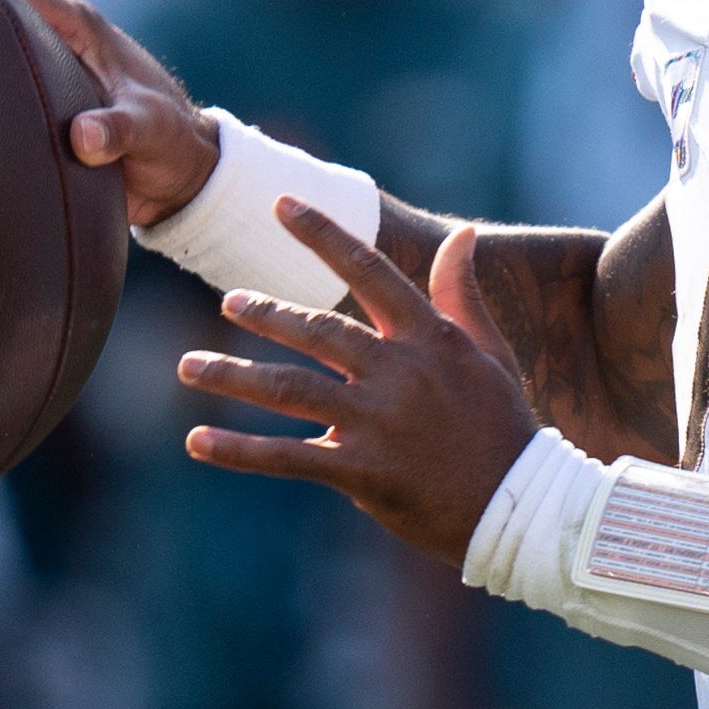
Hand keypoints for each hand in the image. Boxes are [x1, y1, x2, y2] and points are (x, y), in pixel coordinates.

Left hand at [179, 198, 541, 564]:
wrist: (520, 504)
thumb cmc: (502, 423)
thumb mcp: (488, 350)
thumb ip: (461, 291)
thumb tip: (461, 231)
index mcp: (428, 337)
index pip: (368, 270)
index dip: (322, 234)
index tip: (281, 204)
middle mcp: (399, 372)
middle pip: (317, 331)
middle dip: (267, 315)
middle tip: (228, 302)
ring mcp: (378, 422)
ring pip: (290, 389)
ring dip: (233, 376)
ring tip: (188, 366)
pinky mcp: (362, 471)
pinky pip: (288, 457)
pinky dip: (239, 450)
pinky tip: (198, 442)